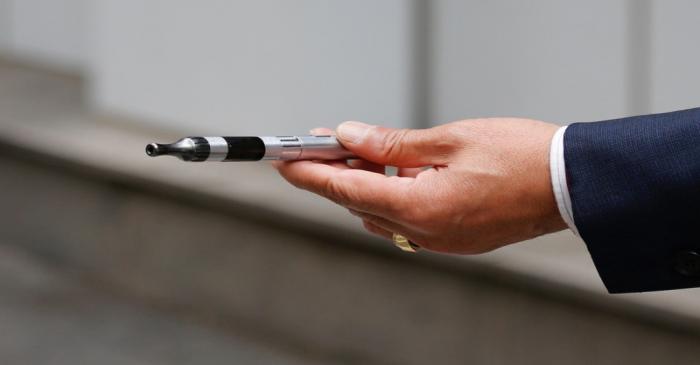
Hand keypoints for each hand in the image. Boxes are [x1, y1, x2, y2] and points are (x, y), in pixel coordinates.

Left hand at [273, 118, 566, 253]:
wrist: (572, 183)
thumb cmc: (521, 156)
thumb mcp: (449, 139)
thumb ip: (391, 144)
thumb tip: (349, 137)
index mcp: (422, 208)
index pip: (348, 190)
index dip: (311, 174)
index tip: (285, 160)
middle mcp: (427, 232)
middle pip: (360, 204)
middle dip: (333, 176)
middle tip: (316, 147)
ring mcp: (441, 240)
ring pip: (381, 213)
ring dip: (362, 186)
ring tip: (355, 153)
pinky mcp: (455, 238)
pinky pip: (406, 220)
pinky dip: (390, 197)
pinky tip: (393, 173)